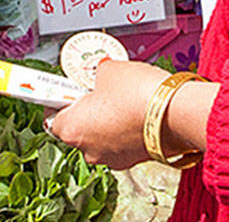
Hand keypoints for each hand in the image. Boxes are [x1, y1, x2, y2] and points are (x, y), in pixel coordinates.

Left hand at [46, 60, 167, 168]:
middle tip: (98, 88)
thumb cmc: (136, 94)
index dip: (60, 100)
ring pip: (103, 136)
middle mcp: (89, 150)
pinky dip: (128, 127)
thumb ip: (97, 74)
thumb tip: (100, 74)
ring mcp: (113, 158)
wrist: (176, 113)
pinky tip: (138, 109)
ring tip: (123, 97)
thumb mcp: (108, 69)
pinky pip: (124, 141)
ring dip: (109, 119)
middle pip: (79, 128)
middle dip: (88, 109)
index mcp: (71, 129)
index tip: (67, 88)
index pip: (52, 118)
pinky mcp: (136, 159)